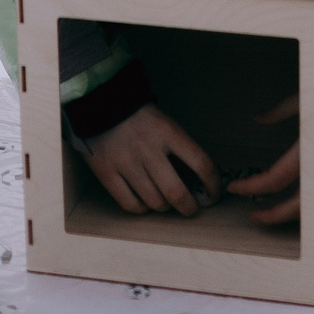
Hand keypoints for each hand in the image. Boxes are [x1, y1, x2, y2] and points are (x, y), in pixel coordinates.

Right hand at [81, 104, 220, 216]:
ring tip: (165, 203)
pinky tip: (144, 204)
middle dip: (189, 207)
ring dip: (165, 207)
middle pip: (176, 192)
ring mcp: (126, 162)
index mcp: (168, 132)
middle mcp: (148, 148)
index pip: (201, 163)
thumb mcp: (164, 123)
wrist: (100, 103)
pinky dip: (141, 209)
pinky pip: (129, 203)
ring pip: (154, 202)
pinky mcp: (106, 172)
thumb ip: (180, 147)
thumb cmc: (138, 116)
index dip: (213, 184)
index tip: (214, 193)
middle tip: (191, 208)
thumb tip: (198, 180)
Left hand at [228, 98, 301, 224]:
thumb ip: (278, 112)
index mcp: (305, 152)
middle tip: (252, 216)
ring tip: (269, 212)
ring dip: (286, 213)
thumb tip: (257, 119)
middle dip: (271, 216)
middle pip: (294, 207)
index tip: (234, 187)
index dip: (251, 187)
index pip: (273, 179)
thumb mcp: (302, 100)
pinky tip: (290, 201)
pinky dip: (302, 204)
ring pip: (308, 208)